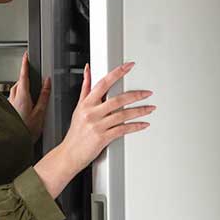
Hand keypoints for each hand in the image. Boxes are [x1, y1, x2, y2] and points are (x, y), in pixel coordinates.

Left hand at [8, 51, 51, 137]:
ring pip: (14, 91)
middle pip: (18, 82)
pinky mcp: (6, 110)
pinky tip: (23, 106)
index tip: (26, 56)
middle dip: (25, 79)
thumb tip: (47, 82)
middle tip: (32, 78)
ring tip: (30, 95)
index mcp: (22, 96)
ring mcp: (8, 104)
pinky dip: (17, 98)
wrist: (13, 143)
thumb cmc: (26, 131)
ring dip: (21, 89)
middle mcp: (12, 98)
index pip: (23, 75)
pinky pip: (12, 99)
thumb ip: (44, 96)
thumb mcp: (40, 113)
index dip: (24, 64)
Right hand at [33, 62, 153, 197]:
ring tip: (150, 108)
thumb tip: (88, 69)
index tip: (129, 66)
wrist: (69, 154)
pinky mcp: (102, 138)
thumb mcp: (78, 107)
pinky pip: (122, 130)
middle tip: (148, 92)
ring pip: (123, 115)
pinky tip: (143, 124)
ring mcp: (97, 125)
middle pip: (117, 99)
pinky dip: (135, 127)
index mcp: (86, 103)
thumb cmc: (75, 132)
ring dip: (139, 111)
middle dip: (135, 95)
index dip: (117, 73)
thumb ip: (86, 88)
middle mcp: (91, 113)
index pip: (103, 83)